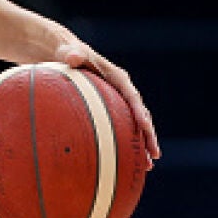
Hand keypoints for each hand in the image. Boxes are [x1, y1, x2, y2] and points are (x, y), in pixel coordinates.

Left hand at [56, 41, 160, 167]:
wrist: (62, 55)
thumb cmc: (66, 53)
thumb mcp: (68, 51)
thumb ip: (71, 53)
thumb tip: (72, 57)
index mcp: (116, 77)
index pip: (131, 96)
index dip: (139, 111)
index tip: (145, 127)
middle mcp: (121, 91)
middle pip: (139, 115)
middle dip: (148, 135)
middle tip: (155, 155)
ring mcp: (116, 103)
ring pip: (132, 126)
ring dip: (141, 145)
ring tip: (148, 166)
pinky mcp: (107, 111)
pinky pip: (118, 129)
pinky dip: (122, 144)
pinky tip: (123, 164)